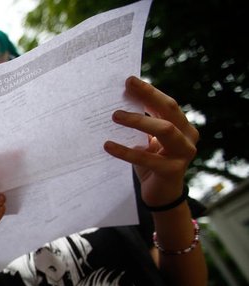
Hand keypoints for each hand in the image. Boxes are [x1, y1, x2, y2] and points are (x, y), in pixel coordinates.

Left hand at [104, 76, 198, 207]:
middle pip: (169, 110)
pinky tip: (108, 145)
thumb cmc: (151, 164)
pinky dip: (125, 151)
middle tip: (125, 87)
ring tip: (115, 116)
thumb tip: (119, 102)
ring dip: (138, 120)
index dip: (149, 91)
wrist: (160, 195)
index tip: (129, 80)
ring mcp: (183, 153)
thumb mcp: (147, 141)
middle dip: (148, 96)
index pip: (166, 104)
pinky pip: (146, 157)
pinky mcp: (172, 170)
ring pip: (164, 130)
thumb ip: (142, 124)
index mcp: (182, 126)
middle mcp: (188, 136)